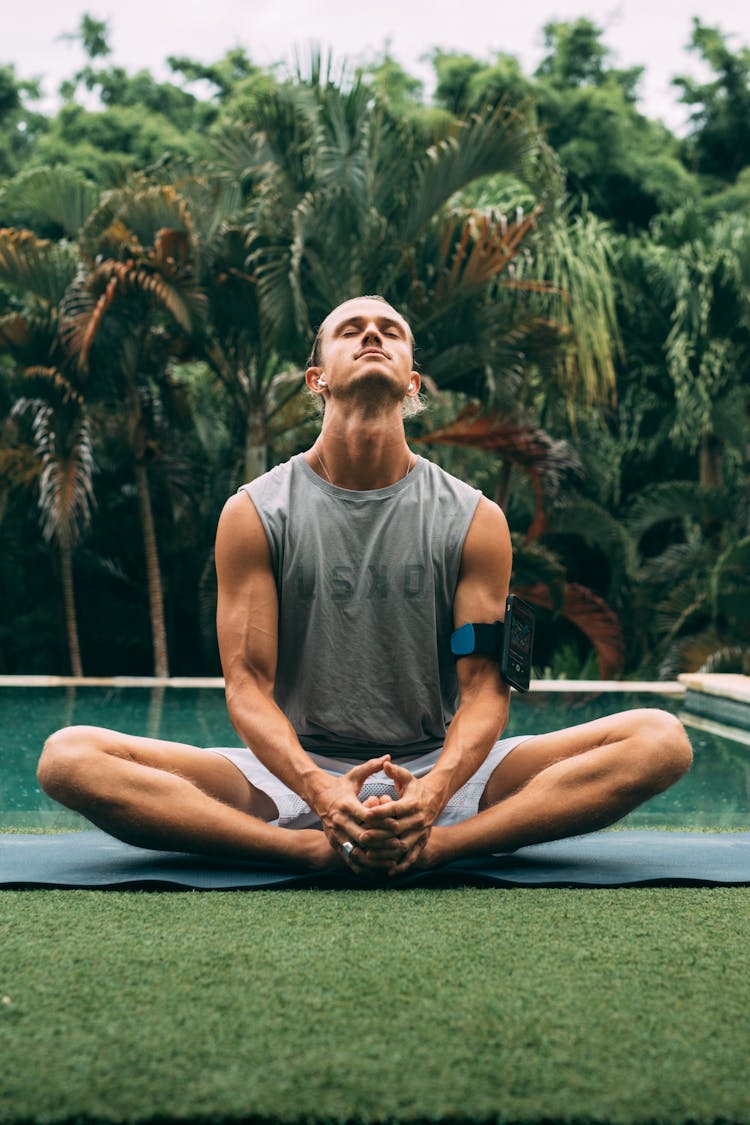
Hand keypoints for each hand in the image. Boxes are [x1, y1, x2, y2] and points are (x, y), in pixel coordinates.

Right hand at [313, 755, 392, 865]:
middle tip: (400, 844)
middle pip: (362, 837)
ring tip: (393, 859)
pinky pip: (350, 860)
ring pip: (356, 852)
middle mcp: (339, 822)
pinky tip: (378, 868)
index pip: (366, 816)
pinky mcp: (335, 845)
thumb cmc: (342, 785)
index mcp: (346, 805)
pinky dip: (364, 866)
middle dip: (382, 842)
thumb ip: (372, 766)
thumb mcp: (355, 774)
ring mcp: (336, 836)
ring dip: (375, 858)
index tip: (398, 824)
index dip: (382, 821)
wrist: (318, 796)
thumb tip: (388, 757)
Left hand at [355, 760, 440, 877]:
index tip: (366, 814)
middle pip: (396, 829)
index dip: (380, 812)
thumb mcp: (407, 777)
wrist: (434, 799)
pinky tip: (387, 872)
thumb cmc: (415, 788)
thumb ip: (395, 771)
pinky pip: (411, 857)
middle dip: (378, 833)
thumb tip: (385, 762)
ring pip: (402, 845)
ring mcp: (420, 833)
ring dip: (385, 851)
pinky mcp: (421, 843)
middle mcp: (418, 820)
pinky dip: (400, 866)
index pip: (395, 809)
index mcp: (413, 804)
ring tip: (368, 853)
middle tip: (361, 836)